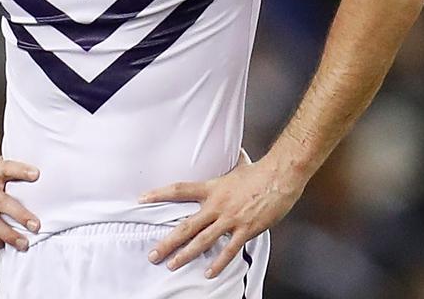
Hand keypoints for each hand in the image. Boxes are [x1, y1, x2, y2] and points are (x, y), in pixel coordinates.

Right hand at [0, 158, 41, 250]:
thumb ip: (11, 170)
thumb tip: (40, 173)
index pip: (8, 167)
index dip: (22, 170)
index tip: (36, 175)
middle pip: (2, 202)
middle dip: (20, 215)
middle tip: (36, 226)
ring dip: (8, 234)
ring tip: (23, 243)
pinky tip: (1, 245)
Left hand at [140, 150, 298, 277]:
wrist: (281, 176)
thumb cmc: (262, 170)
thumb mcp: (242, 164)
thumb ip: (234, 162)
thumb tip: (236, 151)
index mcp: (212, 188)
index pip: (179, 190)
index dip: (159, 194)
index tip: (142, 199)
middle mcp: (217, 205)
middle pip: (186, 226)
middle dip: (168, 242)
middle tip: (153, 255)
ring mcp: (231, 219)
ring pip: (203, 241)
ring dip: (186, 255)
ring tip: (172, 265)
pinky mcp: (245, 229)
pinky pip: (229, 250)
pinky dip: (218, 263)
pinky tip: (209, 273)